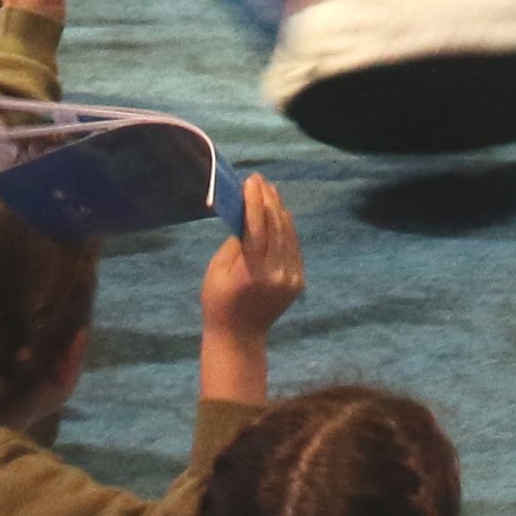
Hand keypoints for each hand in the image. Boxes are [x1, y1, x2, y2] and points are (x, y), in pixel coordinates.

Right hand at [201, 172, 302, 345]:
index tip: (250, 180)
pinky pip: (293, 247)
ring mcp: (291, 278)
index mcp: (253, 271)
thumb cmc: (218, 300)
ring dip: (280, 210)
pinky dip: (287, 228)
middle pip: (276, 226)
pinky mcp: (298, 282)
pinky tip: (280, 213)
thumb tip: (247, 213)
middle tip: (260, 180)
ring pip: (288, 234)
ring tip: (270, 191)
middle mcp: (277, 273)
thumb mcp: (216, 269)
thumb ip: (235, 241)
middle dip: (268, 199)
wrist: (240, 335)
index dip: (254, 200)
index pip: (257, 226)